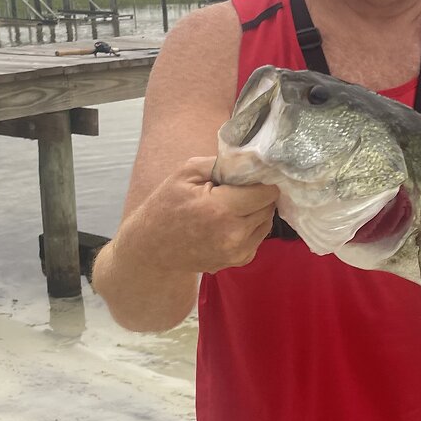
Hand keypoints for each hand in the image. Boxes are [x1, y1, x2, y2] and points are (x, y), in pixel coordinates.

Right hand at [122, 156, 278, 273]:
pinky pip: (259, 236)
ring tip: (232, 205)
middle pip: (269, 206)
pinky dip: (251, 226)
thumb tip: (253, 159)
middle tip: (238, 190)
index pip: (266, 191)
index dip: (261, 180)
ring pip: (267, 221)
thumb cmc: (166, 205)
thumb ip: (223, 163)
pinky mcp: (239, 261)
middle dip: (258, 194)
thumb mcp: (187, 172)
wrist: (151, 248)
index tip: (250, 175)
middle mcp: (234, 234)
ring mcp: (238, 252)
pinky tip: (230, 222)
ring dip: (256, 210)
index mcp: (221, 209)